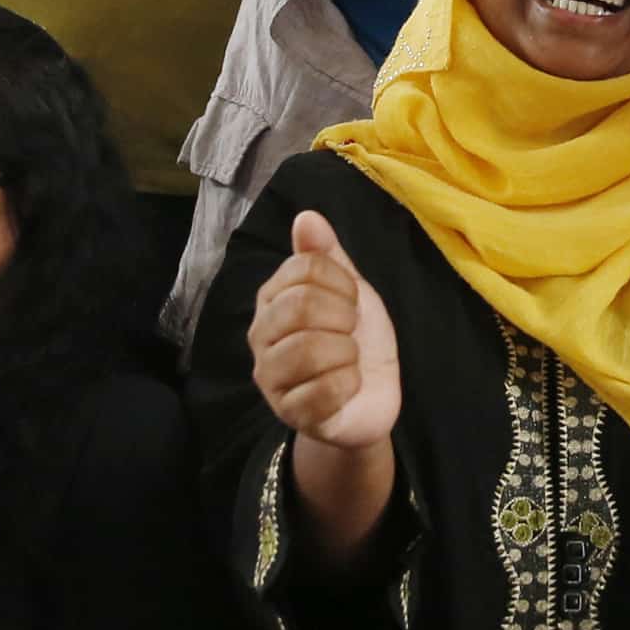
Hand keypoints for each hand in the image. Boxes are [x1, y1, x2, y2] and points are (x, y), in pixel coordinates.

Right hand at [250, 211, 401, 447]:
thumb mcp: (349, 291)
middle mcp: (261, 337)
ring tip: (348, 358)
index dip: (343, 282)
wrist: (368, 398)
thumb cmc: (354, 338)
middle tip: (351, 330)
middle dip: (344, 316)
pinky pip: (321, 392)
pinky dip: (348, 384)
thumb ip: (326, 256)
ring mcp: (271, 378)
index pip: (304, 268)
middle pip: (301, 306)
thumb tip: (306, 216)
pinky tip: (349, 384)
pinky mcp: (290, 414)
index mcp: (272, 299)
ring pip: (308, 350)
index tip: (352, 300)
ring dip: (346, 352)